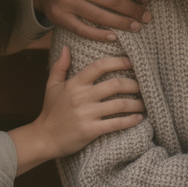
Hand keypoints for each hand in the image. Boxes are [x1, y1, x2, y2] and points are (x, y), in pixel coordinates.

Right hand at [19, 46, 143, 162]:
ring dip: (136, 103)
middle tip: (143, 86)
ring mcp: (86, 114)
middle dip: (134, 84)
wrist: (43, 139)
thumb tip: (66, 47)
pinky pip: (115, 124)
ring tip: (144, 103)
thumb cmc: (50, 111)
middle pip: (115, 84)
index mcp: (75, 84)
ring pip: (119, 104)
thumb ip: (60, 66)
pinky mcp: (90, 130)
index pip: (100, 66)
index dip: (118, 62)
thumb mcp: (52, 86)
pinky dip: (130, 121)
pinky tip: (139, 118)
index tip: (131, 63)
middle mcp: (81, 96)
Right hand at [34, 0, 149, 40]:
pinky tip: (114, 37)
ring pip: (100, 17)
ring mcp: (67, 2)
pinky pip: (83, 30)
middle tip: (147, 16)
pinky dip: (99, 36)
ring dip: (122, 24)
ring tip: (137, 27)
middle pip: (112, 1)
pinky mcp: (60, 17)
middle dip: (134, 10)